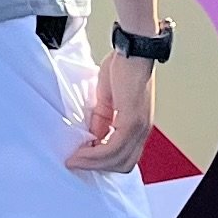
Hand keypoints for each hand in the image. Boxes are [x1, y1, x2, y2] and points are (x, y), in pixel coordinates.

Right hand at [66, 51, 155, 174]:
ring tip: (74, 159)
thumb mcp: (108, 98)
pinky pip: (112, 148)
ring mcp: (139, 127)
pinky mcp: (132, 121)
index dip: (103, 162)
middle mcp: (142, 130)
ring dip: (93, 163)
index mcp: (138, 126)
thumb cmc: (124, 67)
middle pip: (122, 165)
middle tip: (76, 162)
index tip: (82, 158)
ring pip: (117, 160)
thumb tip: (94, 136)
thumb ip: (103, 119)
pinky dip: (94, 154)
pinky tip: (80, 152)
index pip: (125, 157)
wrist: (134, 50)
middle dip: (97, 167)